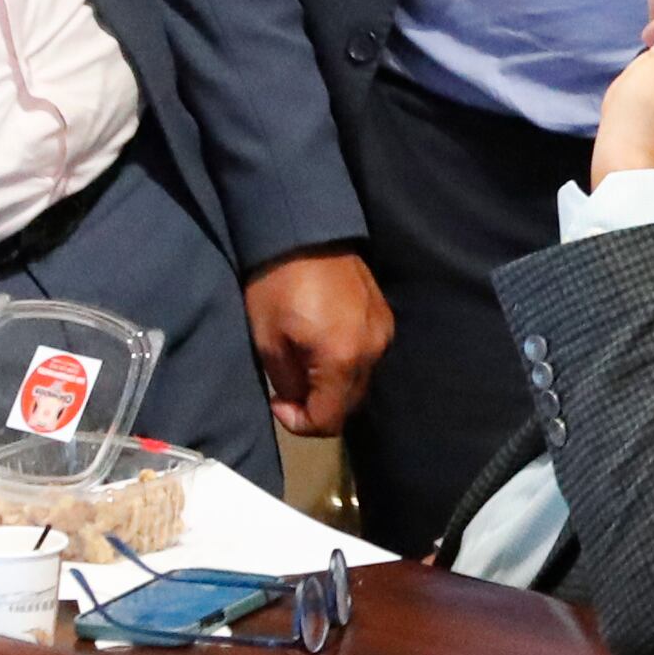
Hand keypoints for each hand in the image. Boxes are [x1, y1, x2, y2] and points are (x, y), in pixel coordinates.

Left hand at [243, 251, 392, 436]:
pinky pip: (368, 355)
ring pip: (361, 380)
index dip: (300, 422)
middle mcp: (373, 350)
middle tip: (288, 389)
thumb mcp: (268, 341)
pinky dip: (347, 362)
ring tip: (305, 365)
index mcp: (343, 359)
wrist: (304, 231)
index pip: (329, 420)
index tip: (278, 402)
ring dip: (333, 384)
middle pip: (350, 404)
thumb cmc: (277, 285)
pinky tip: (324, 344)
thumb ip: (288, 381)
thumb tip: (298, 399)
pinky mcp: (385, 316)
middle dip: (318, 405)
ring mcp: (384, 332)